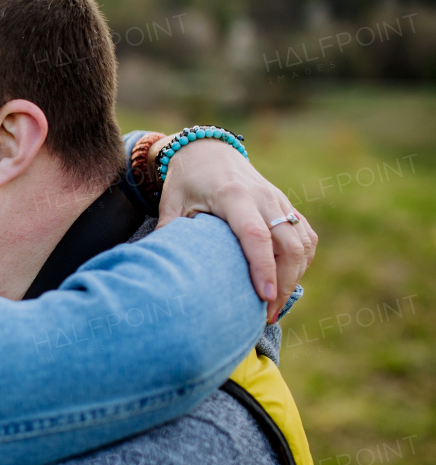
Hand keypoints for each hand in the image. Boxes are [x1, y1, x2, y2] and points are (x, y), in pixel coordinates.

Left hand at [155, 137, 316, 322]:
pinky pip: (305, 237)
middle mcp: (263, 197)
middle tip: (265, 314)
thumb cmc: (186, 180)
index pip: (255, 235)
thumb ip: (168, 231)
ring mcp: (279, 201)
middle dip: (283, 282)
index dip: (262, 267)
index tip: (264, 297)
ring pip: (302, 243)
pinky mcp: (287, 206)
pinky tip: (285, 282)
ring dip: (294, 276)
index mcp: (233, 195)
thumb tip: (160, 268)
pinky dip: (301, 262)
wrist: (208, 150)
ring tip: (274, 305)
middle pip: (288, 244)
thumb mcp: (171, 202)